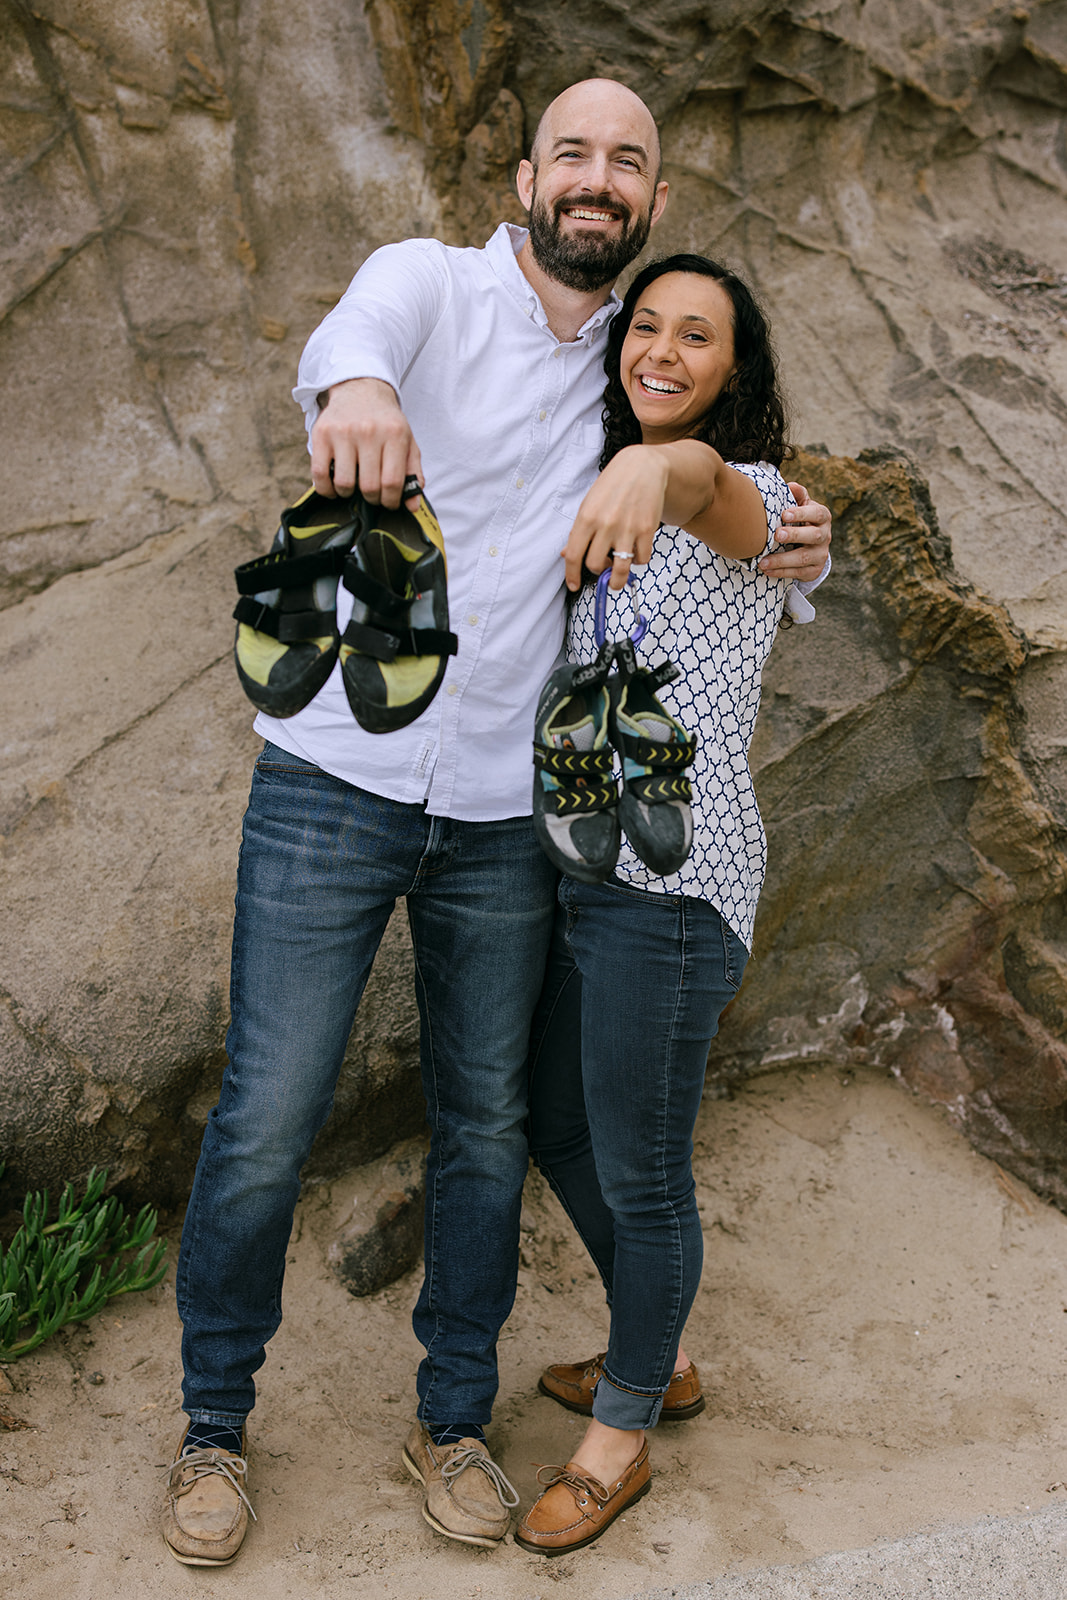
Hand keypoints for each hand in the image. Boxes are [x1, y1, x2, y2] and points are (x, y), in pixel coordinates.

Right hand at [310, 377, 422, 505]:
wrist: (361, 389)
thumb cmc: (386, 422)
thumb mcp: (407, 442)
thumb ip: (413, 474)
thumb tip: (413, 507)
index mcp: (395, 434)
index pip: (392, 483)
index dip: (391, 501)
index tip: (388, 501)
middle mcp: (369, 431)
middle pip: (369, 486)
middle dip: (372, 499)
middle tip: (372, 494)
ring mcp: (343, 432)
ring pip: (344, 484)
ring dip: (348, 494)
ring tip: (353, 487)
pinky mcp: (322, 433)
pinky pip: (319, 474)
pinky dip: (325, 489)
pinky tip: (333, 486)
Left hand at [562, 447, 667, 592]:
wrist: (643, 467)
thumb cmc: (613, 486)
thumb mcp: (589, 504)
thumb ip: (578, 532)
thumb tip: (567, 555)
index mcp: (586, 518)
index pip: (574, 556)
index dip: (572, 576)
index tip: (574, 586)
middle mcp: (605, 525)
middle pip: (595, 565)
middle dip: (599, 571)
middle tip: (604, 565)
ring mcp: (627, 528)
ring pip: (620, 569)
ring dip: (618, 580)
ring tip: (617, 580)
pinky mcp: (647, 530)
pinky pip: (641, 559)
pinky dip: (638, 561)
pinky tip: (635, 552)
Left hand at [758, 482, 830, 581]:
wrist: (810, 546)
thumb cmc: (800, 520)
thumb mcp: (801, 505)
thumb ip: (797, 495)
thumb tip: (790, 485)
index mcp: (822, 517)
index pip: (817, 513)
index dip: (802, 513)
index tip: (784, 515)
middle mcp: (825, 536)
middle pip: (814, 536)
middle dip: (794, 535)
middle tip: (776, 535)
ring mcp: (821, 555)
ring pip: (804, 558)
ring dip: (782, 560)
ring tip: (763, 561)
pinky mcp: (814, 570)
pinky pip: (799, 573)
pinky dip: (782, 572)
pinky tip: (767, 570)